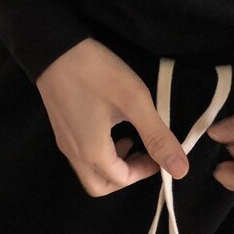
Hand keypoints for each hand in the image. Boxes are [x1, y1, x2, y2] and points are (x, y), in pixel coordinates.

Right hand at [35, 37, 189, 196]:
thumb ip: (158, 137)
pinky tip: (110, 127)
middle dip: (124, 177)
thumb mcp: (135, 102)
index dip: (145, 171)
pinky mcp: (60, 129)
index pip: (122, 180)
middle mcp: (74, 154)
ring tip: (128, 139)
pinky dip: (99, 153)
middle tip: (141, 154)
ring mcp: (64, 142)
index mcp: (93, 153)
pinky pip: (80, 155)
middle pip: (100, 186)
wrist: (53, 47)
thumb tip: (180, 170)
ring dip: (112, 165)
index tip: (159, 151)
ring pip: (89, 171)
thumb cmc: (96, 73)